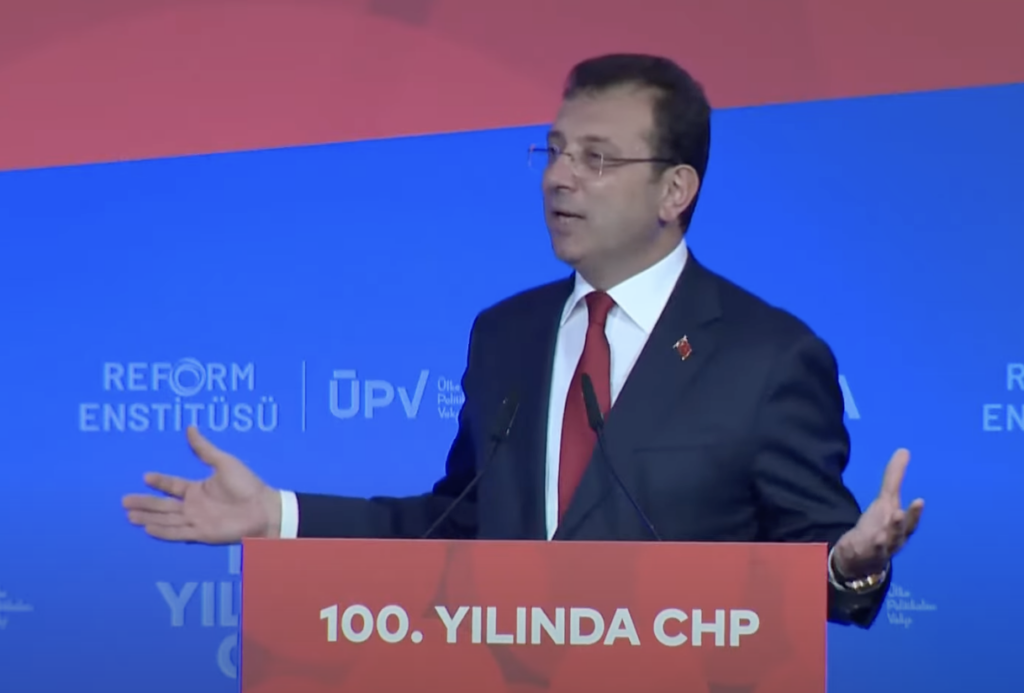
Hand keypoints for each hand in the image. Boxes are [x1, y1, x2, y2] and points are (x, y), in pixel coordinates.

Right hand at [122, 426, 281, 542]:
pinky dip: (162, 531)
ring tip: (130, 516)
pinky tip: (147, 528)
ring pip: (166, 519)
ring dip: (148, 517)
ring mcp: (196, 520)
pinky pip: (177, 532)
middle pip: (163, 505)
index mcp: (198, 489)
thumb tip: (190, 428)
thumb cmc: (246, 485)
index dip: (160, 482)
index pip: (173, 486)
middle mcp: (194, 505)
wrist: (262, 508)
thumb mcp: (224, 462)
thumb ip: (205, 449)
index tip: (144, 476)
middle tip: (124, 501)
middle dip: (144, 503)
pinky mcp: (201, 533)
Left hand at [833, 448, 923, 578]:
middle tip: (900, 513)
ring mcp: (880, 550)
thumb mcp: (885, 501)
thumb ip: (894, 477)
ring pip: (886, 543)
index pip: (910, 520)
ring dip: (886, 536)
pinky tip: (869, 541)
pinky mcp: (865, 556)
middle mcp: (895, 539)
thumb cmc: (880, 525)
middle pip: (901, 532)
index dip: (915, 513)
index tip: (919, 500)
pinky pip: (868, 553)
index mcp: (901, 527)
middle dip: (903, 524)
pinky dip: (870, 548)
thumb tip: (904, 450)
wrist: (863, 557)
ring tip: (882, 528)